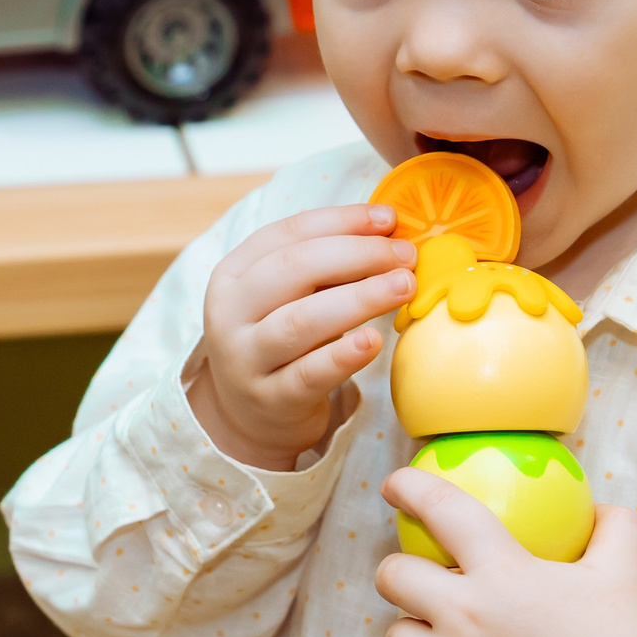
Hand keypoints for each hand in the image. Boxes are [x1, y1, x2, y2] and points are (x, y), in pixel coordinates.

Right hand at [186, 204, 419, 469]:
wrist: (248, 417)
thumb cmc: (277, 343)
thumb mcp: (282, 298)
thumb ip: (321, 266)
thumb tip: (386, 231)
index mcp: (232, 274)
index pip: (287, 233)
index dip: (342, 221)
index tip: (389, 219)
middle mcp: (231, 314)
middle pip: (293, 269)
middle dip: (357, 254)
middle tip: (405, 256)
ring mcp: (246, 359)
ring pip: (301, 320)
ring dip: (359, 298)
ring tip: (404, 286)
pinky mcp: (271, 399)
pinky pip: (309, 374)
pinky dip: (343, 356)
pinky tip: (374, 341)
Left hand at [374, 468, 636, 636]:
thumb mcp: (621, 575)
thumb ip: (613, 528)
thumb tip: (599, 506)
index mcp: (503, 571)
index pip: (442, 509)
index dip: (410, 488)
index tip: (394, 486)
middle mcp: (466, 614)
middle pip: (392, 574)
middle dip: (400, 573)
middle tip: (422, 582)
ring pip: (396, 634)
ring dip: (417, 634)